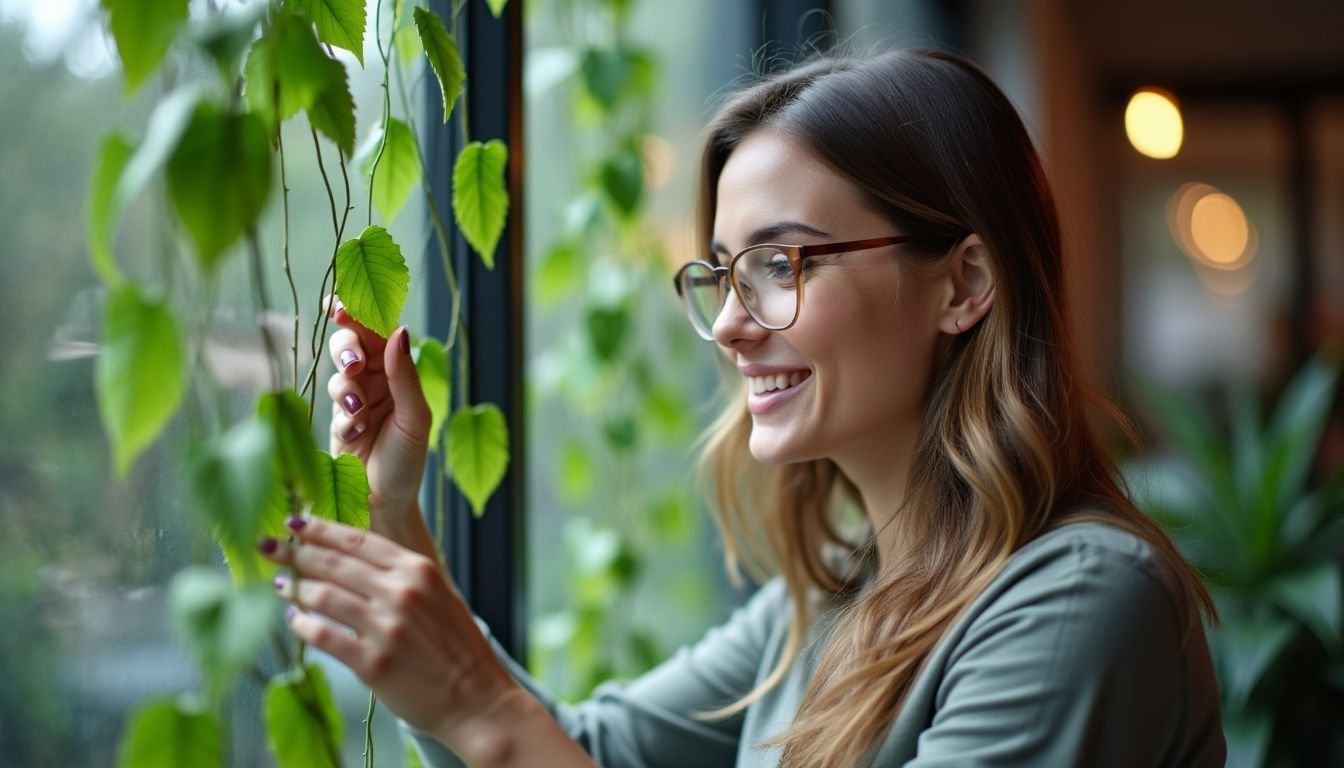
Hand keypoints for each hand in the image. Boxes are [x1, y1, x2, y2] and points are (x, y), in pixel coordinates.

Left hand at [262, 515, 517, 746]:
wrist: (477, 698)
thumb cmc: (457, 647)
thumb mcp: (438, 596)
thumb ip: (401, 576)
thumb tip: (352, 559)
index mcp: (418, 570)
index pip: (357, 540)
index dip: (320, 529)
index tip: (294, 523)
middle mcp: (400, 593)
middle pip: (334, 563)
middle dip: (295, 553)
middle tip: (269, 548)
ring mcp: (386, 628)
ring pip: (323, 596)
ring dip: (295, 588)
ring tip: (281, 585)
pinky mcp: (373, 663)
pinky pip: (324, 636)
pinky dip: (303, 626)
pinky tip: (294, 621)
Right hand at [324, 297, 429, 521]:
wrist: (387, 503)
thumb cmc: (408, 459)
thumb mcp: (415, 417)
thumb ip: (405, 376)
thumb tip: (399, 330)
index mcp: (399, 372)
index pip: (378, 333)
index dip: (359, 316)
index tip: (341, 306)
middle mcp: (376, 381)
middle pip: (350, 346)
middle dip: (346, 349)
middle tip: (355, 364)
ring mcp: (354, 401)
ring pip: (338, 375)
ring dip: (347, 390)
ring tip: (360, 413)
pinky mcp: (336, 422)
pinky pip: (333, 408)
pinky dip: (344, 419)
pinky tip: (357, 435)